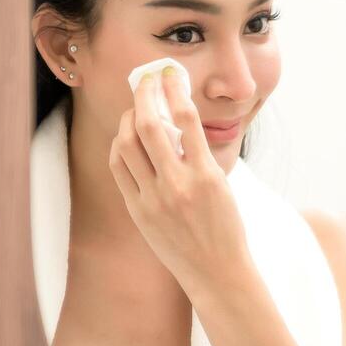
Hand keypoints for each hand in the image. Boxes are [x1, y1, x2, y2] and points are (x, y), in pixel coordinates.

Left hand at [108, 70, 253, 299]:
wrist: (217, 272)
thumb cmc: (226, 227)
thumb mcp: (222, 185)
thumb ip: (198, 154)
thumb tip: (175, 120)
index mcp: (205, 175)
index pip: (185, 118)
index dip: (173, 88)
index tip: (169, 73)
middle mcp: (177, 185)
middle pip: (146, 125)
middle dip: (143, 95)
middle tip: (146, 81)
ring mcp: (153, 199)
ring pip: (126, 144)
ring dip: (128, 119)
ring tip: (135, 110)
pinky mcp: (138, 211)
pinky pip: (119, 168)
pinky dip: (120, 146)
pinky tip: (127, 138)